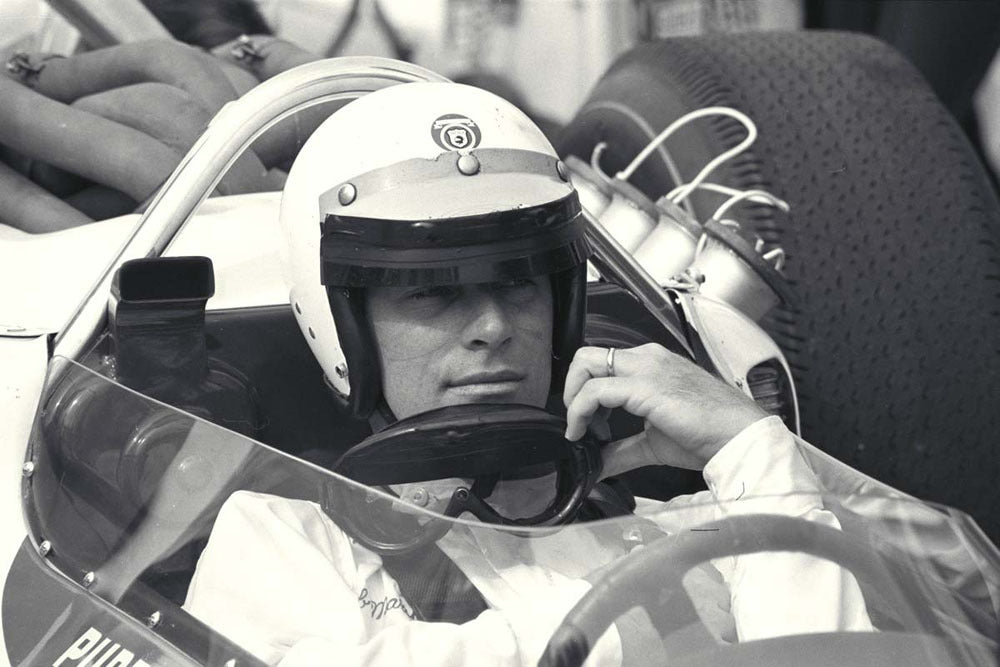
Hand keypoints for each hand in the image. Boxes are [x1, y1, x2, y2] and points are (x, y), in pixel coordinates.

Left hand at [563, 343, 766, 471]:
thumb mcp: (654, 442)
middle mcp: (646, 358)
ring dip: (573, 399)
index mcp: (651, 364)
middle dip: (571, 388)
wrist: (739, 437)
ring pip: (586, 364)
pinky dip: (580, 412)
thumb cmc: (709, 434)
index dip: (585, 392)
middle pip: (587, 356)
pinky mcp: (645, 386)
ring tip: (582, 430)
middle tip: (578, 422)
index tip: (589, 424)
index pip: (602, 363)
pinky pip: (595, 390)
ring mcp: (646, 368)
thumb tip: (597, 465)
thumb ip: (622, 450)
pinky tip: (585, 433)